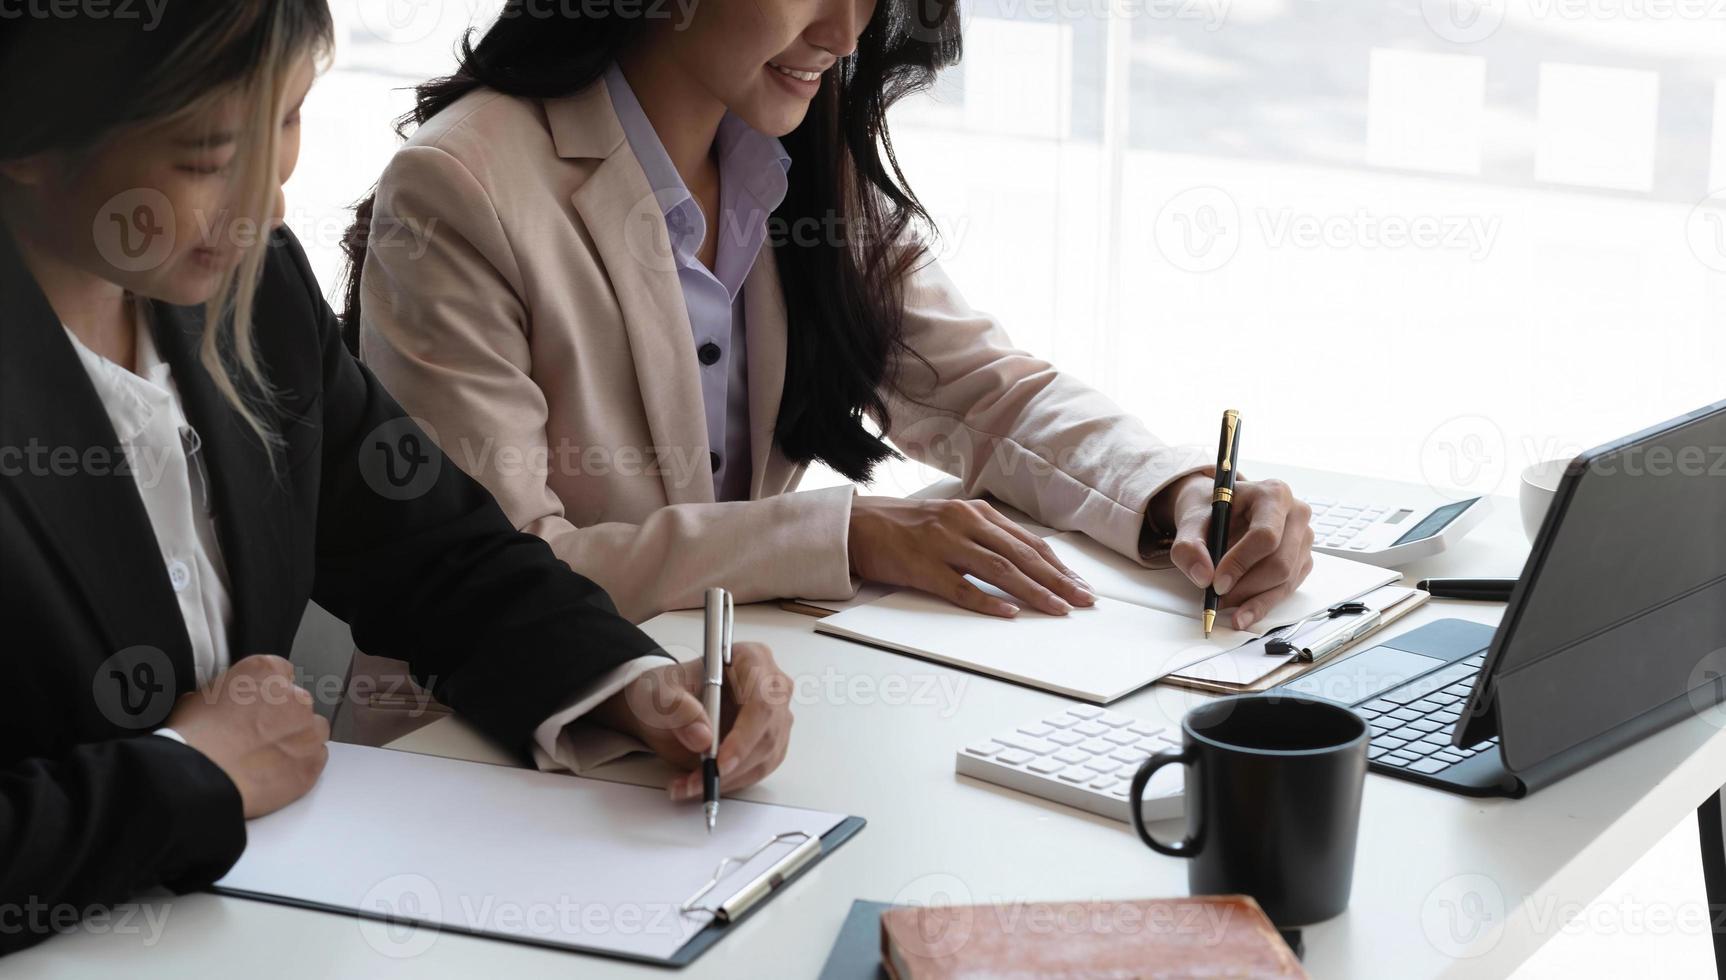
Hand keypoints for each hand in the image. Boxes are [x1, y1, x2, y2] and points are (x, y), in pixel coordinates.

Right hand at [167, 655, 330, 818]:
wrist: (199, 780)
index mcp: (265, 672)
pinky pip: (316, 758)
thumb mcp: (197, 698)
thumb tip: (219, 703)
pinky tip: (275, 773)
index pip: (280, 671)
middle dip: (282, 717)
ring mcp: (307, 730)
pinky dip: (300, 764)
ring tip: (267, 756)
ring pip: (312, 729)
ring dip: (296, 739)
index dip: (268, 691)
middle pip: (298, 702)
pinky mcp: (312, 762)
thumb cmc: (194, 742)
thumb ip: (224, 694)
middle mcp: (293, 696)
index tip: (260, 704)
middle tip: (256, 735)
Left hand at [590, 642, 793, 800]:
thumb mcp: (658, 692)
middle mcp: (771, 686)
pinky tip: (700, 783)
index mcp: (751, 659)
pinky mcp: (768, 742)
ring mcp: (773, 716)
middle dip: (733, 765)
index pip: (762, 700)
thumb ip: (677, 709)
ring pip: (765, 757)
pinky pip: (758, 769)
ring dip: (729, 779)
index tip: (720, 762)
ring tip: (689, 784)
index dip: (745, 735)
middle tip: (699, 781)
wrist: (662, 707)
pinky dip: (730, 783)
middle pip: (769, 733)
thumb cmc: (665, 690)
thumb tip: (703, 737)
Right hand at [848, 496, 1095, 616]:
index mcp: (978, 513)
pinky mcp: (923, 566)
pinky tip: (1007, 613)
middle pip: (1021, 556)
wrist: (860, 524)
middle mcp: (965, 524)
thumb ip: (987, 537)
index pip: (1029, 543)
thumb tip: (1028, 563)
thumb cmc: (910, 527)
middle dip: (1057, 581)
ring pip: (999, 570)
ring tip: (1056, 609)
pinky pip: (960, 587)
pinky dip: (987, 602)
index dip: (1059, 567)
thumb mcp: (954, 522)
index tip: (1081, 586)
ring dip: (1032, 592)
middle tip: (1082, 601)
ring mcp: (944, 544)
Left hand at [1156, 475, 1314, 630]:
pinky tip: (1241, 609)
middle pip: (1280, 564)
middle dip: (1245, 588)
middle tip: (1217, 598)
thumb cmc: (1212, 510)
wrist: (1222, 511)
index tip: (1217, 583)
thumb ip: (1189, 546)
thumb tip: (1203, 577)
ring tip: (1224, 604)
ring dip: (1252, 600)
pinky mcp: (1303, 561)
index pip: (1265, 535)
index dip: (1241, 563)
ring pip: (1285, 582)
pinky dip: (1262, 603)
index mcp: (1273, 495)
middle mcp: (1296, 515)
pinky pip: (1287, 590)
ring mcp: (1303, 539)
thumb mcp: (1191, 521)